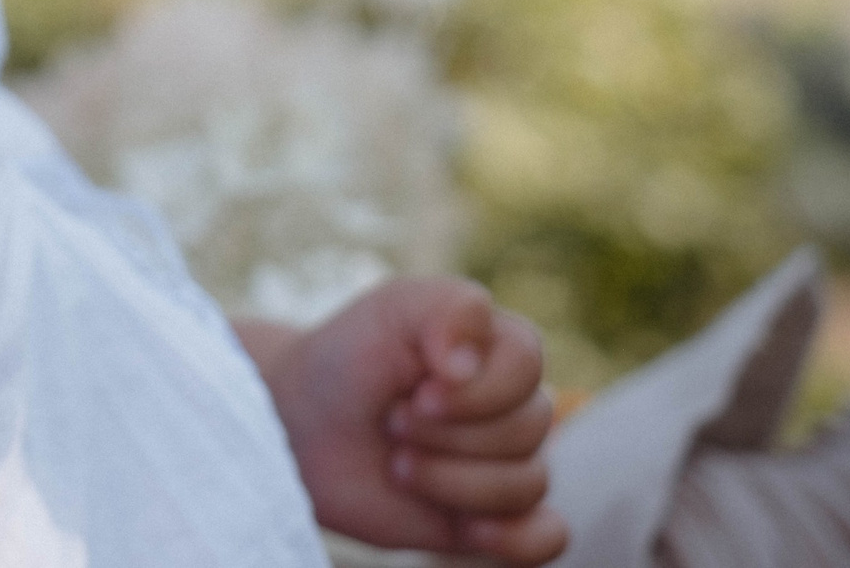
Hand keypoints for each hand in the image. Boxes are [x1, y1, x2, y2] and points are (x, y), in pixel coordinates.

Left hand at [238, 278, 566, 564]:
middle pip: (528, 431)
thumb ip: (446, 309)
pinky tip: (469, 529)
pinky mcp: (491, 516)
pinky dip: (517, 540)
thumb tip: (467, 365)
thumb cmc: (350, 358)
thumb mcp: (390, 310)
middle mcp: (514, 406)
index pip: (528, 365)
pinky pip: (545, 537)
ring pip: (528, 485)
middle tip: (393, 424)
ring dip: (450, 481)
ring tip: (399, 465)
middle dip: (446, 435)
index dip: (472, 391)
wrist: (304, 424)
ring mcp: (506, 463)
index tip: (415, 392)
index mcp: (500, 347)